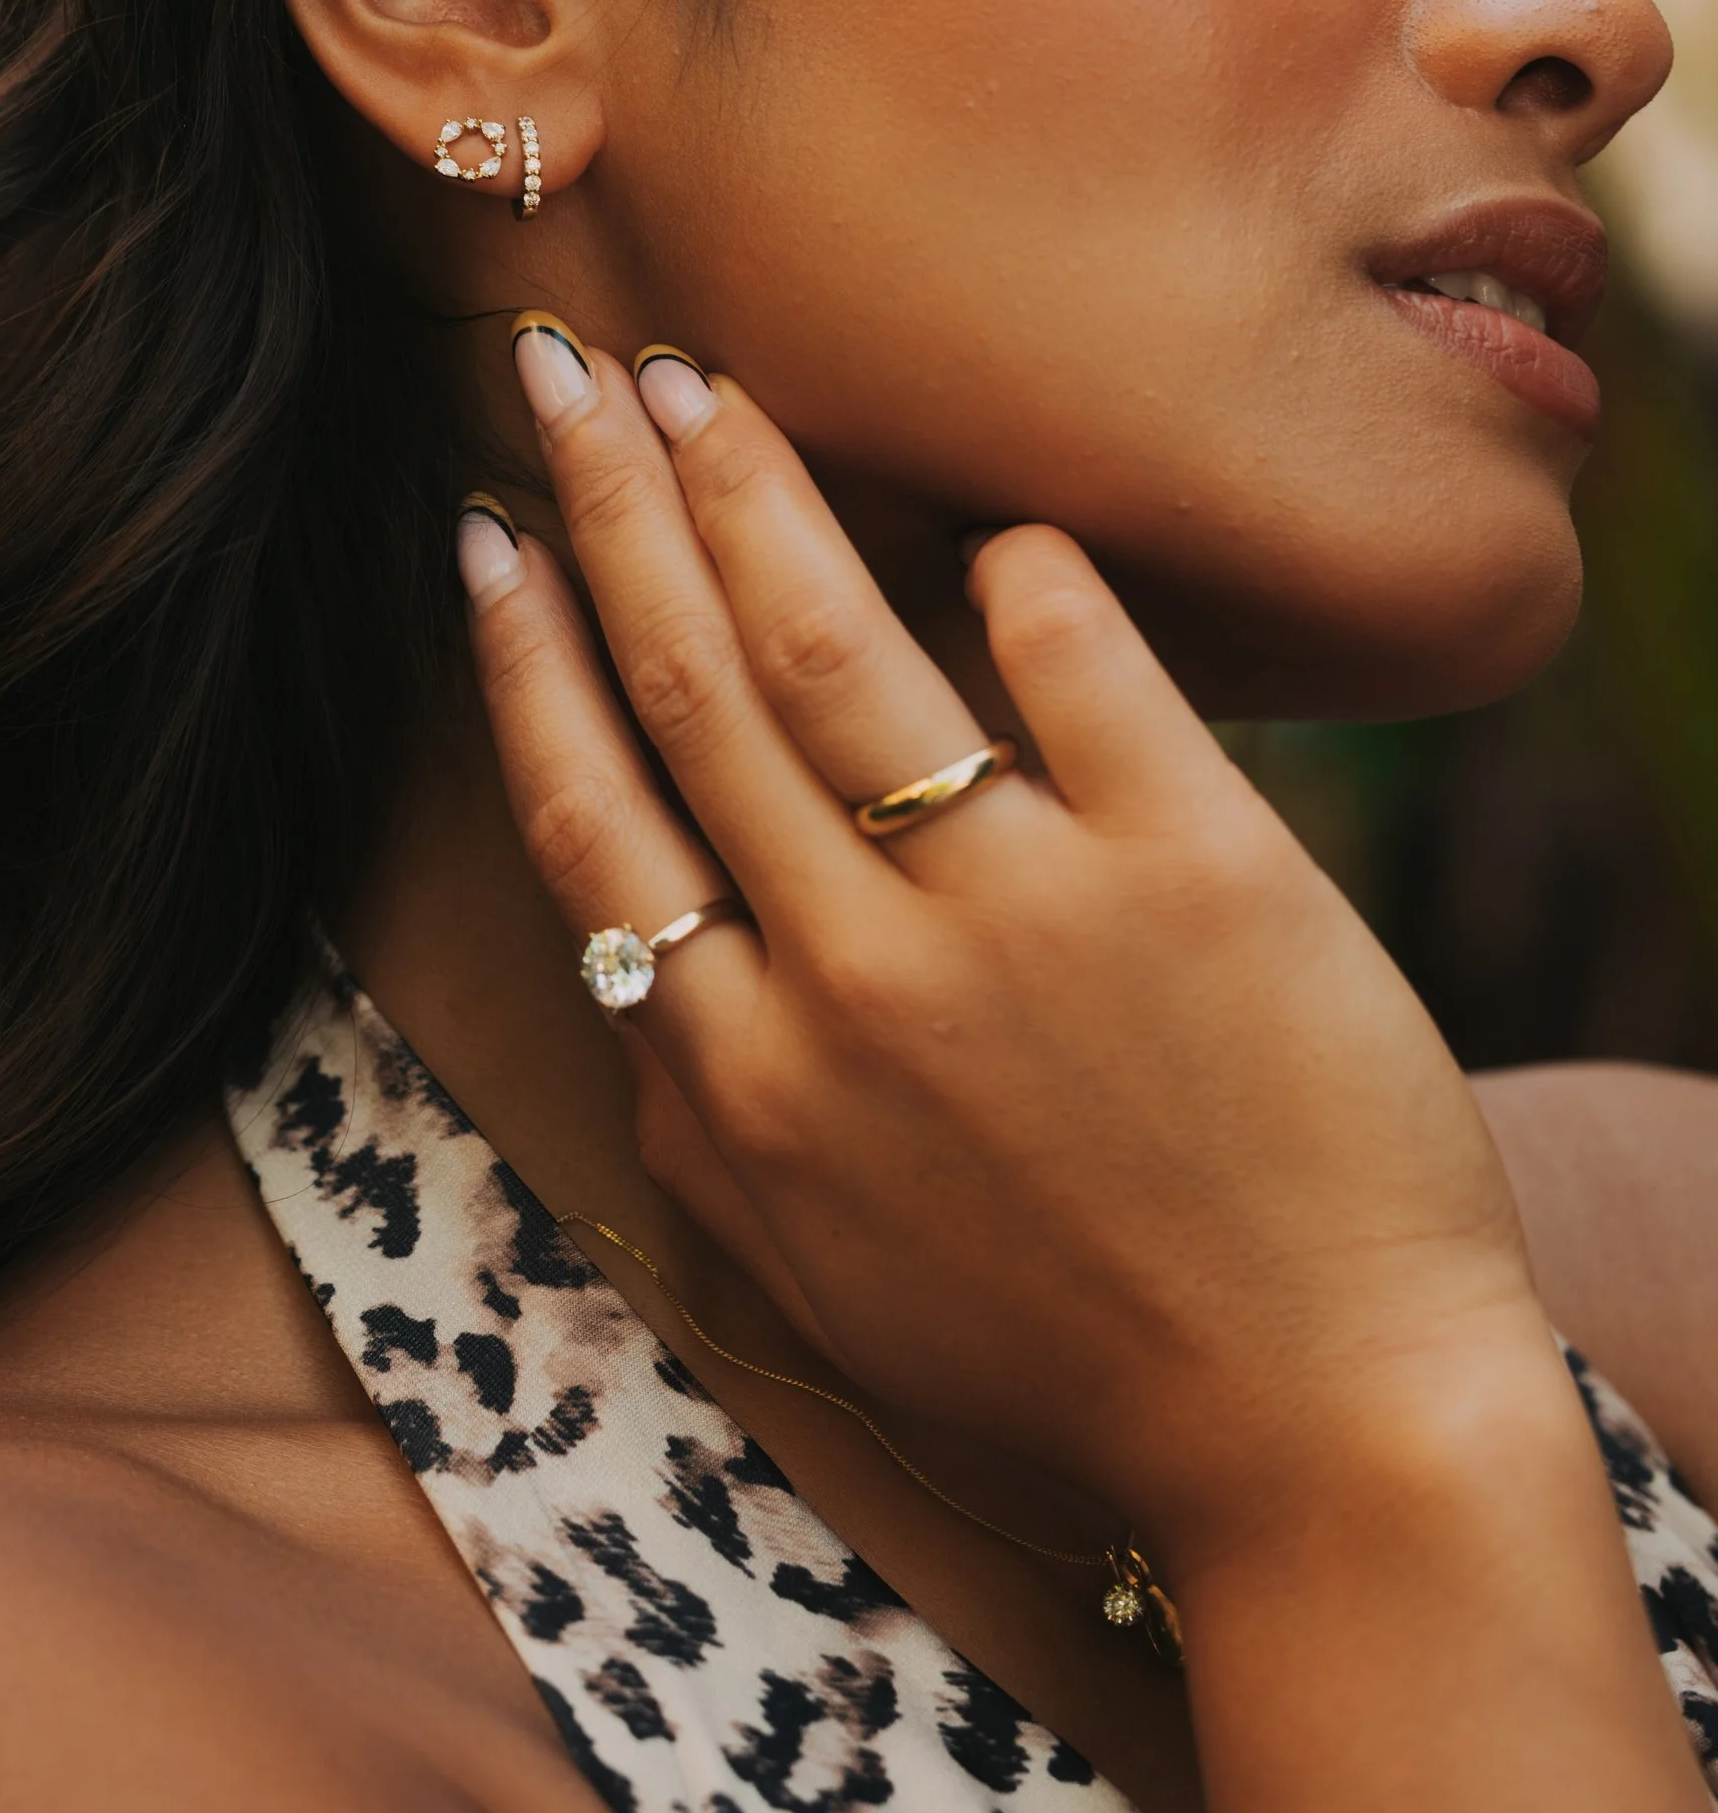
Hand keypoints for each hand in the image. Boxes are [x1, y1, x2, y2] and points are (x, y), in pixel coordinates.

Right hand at [463, 320, 1555, 1571]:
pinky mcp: (1201, 879)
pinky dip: (1031, 582)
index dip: (526, 658)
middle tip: (565, 373)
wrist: (1325, 1439)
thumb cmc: (1066, 1364)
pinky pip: (1087, 676)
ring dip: (750, 497)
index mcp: (746, 1081)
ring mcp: (1023, 922)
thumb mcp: (819, 1273)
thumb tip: (627, 960)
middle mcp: (855, 984)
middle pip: (692, 692)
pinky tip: (996, 524)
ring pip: (837, 655)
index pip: (593, 818)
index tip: (487, 538)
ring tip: (698, 386)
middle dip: (610, 509)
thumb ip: (700, 1118)